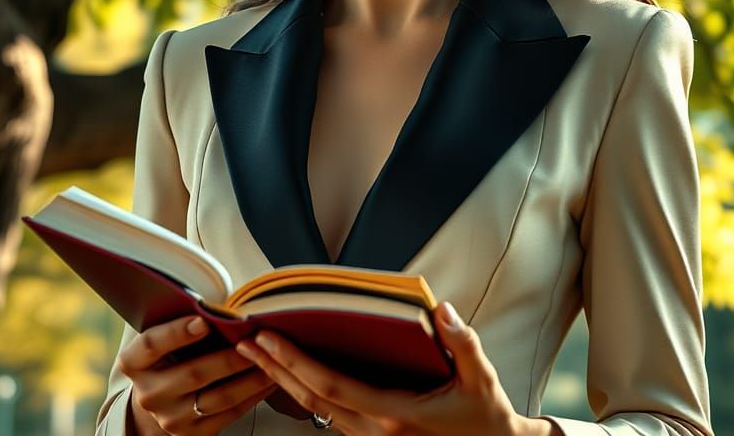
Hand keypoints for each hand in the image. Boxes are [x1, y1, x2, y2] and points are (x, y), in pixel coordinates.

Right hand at [117, 314, 278, 434]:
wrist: (161, 398)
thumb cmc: (170, 354)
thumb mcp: (164, 337)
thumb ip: (182, 322)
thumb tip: (224, 306)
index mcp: (134, 362)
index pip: (151, 345)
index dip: (176, 332)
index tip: (203, 319)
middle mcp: (149, 394)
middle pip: (193, 373)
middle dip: (230, 357)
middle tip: (256, 340)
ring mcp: (170, 418)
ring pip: (218, 397)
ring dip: (250, 377)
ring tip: (272, 358)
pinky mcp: (192, 434)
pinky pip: (230, 414)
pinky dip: (254, 395)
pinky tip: (269, 378)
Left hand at [234, 300, 539, 435]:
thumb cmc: (487, 419)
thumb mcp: (482, 380)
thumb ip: (462, 343)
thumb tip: (441, 310)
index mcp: (395, 415)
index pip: (332, 386)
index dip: (295, 362)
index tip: (268, 336)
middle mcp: (376, 432)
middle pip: (312, 399)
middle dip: (275, 369)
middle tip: (245, 340)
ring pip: (317, 411)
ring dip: (284, 381)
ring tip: (258, 353)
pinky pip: (330, 417)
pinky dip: (306, 393)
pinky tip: (294, 375)